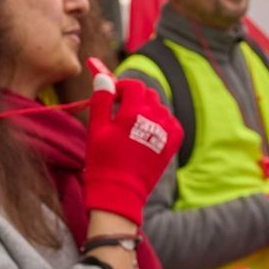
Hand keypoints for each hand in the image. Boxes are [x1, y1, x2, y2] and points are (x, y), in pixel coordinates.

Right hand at [83, 61, 182, 223]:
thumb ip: (102, 100)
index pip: (133, 86)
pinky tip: (149, 130)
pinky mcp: (171, 144)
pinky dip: (162, 122)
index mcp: (134, 111)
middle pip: (148, 94)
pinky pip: (172, 123)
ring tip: (132, 124)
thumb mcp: (96, 128)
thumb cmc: (103, 160)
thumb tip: (103, 77)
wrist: (120, 192)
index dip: (121, 87)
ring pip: (160, 108)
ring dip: (147, 109)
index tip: (112, 95)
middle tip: (119, 109)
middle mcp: (154, 118)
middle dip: (134, 96)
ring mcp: (166, 131)